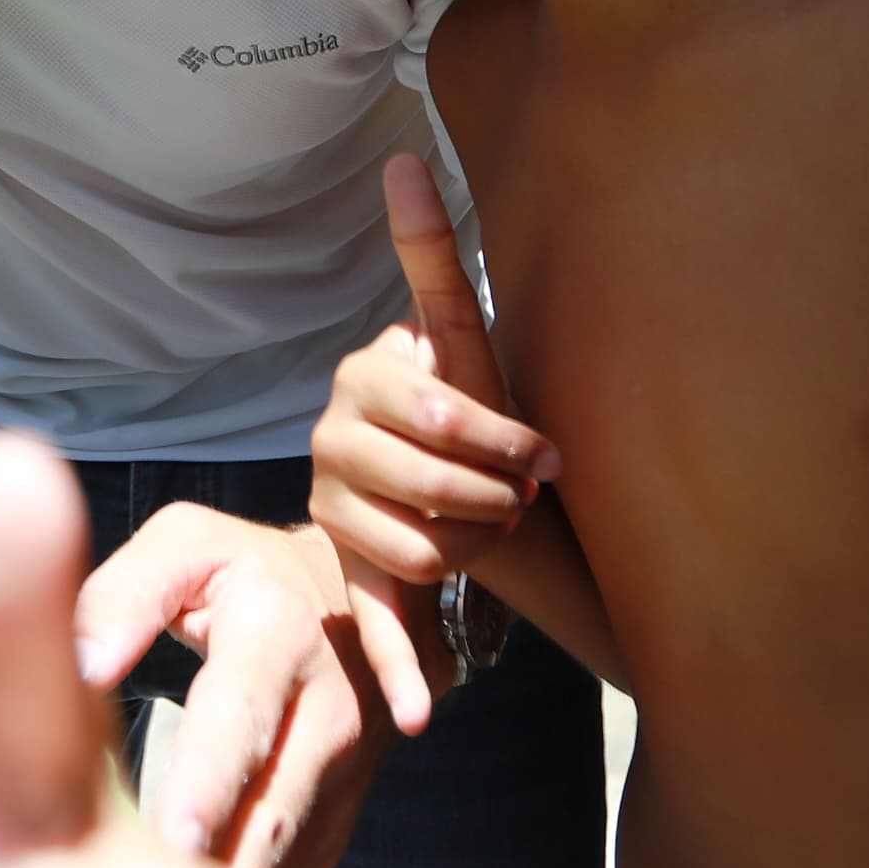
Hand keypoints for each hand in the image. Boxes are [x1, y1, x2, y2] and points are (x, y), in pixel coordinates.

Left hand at [74, 501, 401, 867]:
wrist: (357, 603)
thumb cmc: (240, 573)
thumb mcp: (185, 548)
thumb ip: (124, 594)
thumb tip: (83, 665)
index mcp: (280, 630)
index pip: (240, 712)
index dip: (208, 780)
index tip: (172, 841)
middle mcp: (328, 707)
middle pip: (272, 808)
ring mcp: (344, 773)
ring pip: (285, 857)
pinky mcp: (338, 819)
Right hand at [311, 160, 560, 728]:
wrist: (488, 498)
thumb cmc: (487, 414)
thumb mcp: (468, 338)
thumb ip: (431, 251)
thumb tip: (404, 155)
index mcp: (364, 381)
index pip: (439, 410)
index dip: (498, 437)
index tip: (537, 456)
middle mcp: (332, 440)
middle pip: (434, 481)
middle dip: (497, 493)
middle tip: (527, 496)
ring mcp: (336, 513)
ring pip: (420, 548)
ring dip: (479, 550)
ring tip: (496, 534)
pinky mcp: (354, 578)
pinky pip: (376, 624)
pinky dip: (400, 670)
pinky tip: (417, 712)